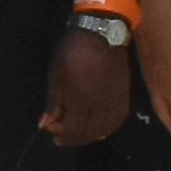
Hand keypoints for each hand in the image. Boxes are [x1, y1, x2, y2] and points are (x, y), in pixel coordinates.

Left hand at [41, 28, 130, 145]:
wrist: (102, 32)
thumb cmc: (73, 51)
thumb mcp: (56, 73)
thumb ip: (53, 101)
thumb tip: (46, 123)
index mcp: (81, 99)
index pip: (74, 129)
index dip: (62, 134)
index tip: (52, 130)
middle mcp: (100, 104)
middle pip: (89, 132)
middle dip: (73, 137)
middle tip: (62, 135)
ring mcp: (115, 100)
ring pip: (105, 129)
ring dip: (89, 135)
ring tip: (78, 132)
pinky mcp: (124, 95)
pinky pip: (118, 119)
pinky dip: (107, 128)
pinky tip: (99, 127)